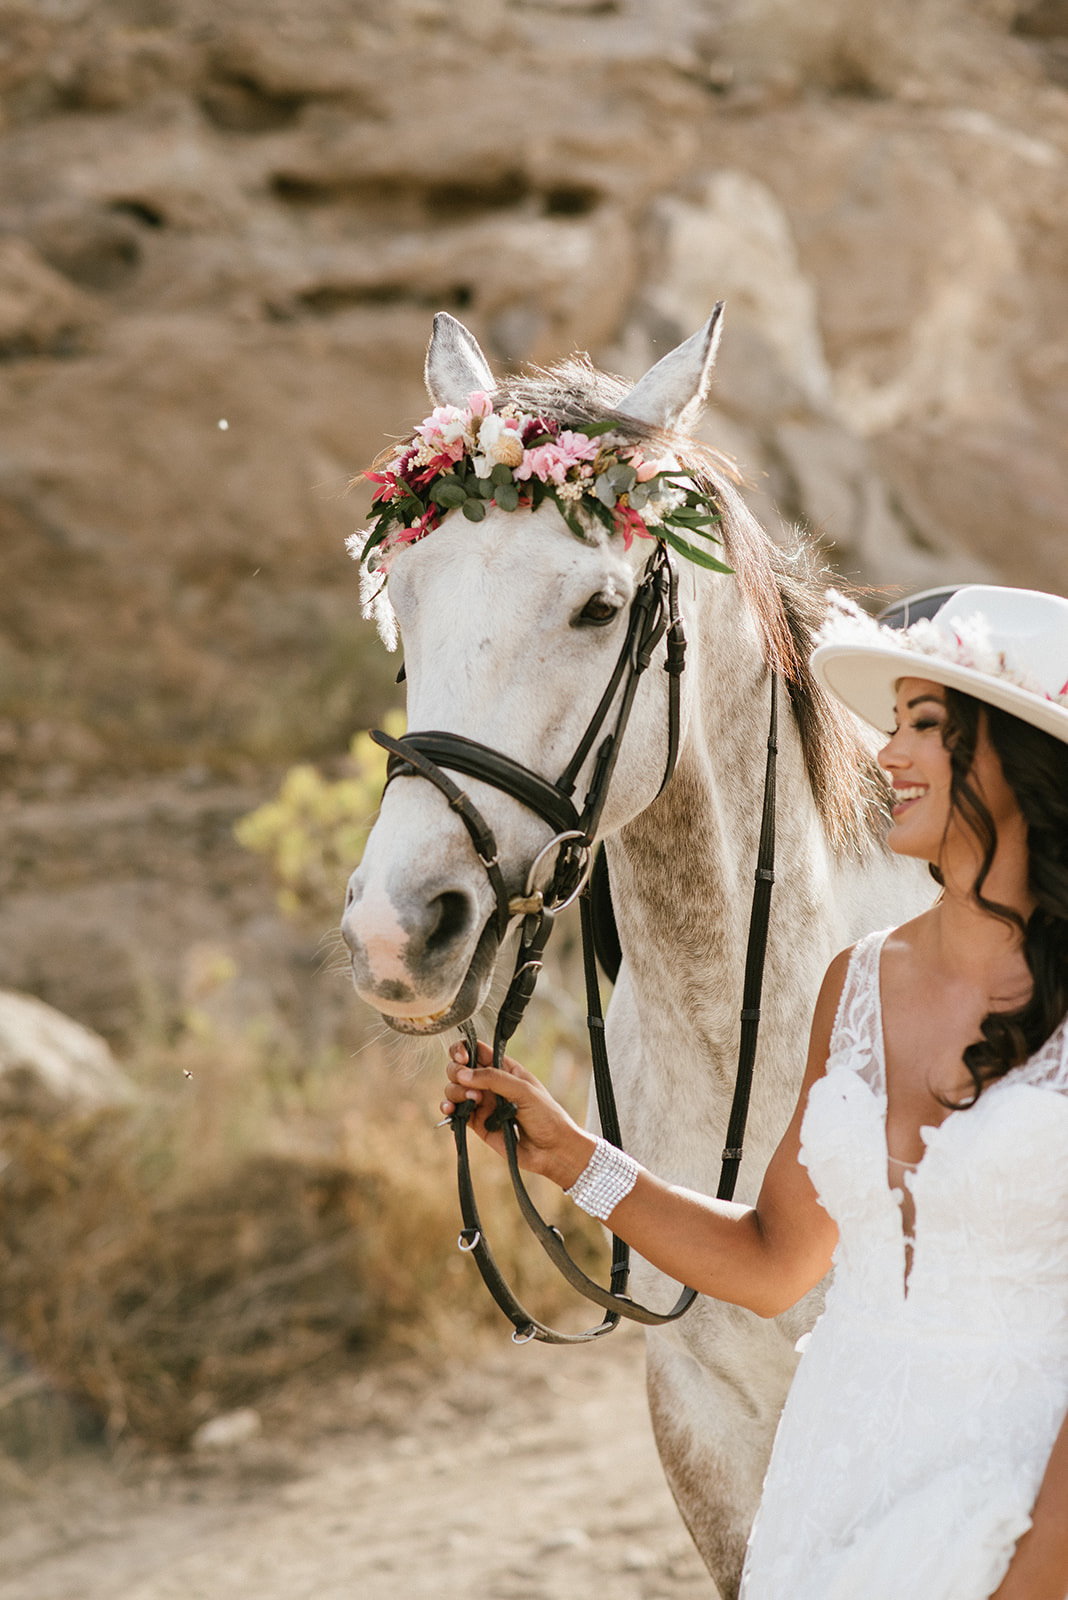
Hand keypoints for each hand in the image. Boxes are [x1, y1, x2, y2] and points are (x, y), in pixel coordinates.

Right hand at [441, 1039, 595, 1190]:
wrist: (551, 1150)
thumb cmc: (546, 1116)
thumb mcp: (523, 1090)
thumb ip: (493, 1079)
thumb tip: (463, 1074)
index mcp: (504, 1069)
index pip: (477, 1050)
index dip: (464, 1049)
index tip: (462, 1057)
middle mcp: (490, 1084)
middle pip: (459, 1068)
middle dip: (456, 1072)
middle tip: (466, 1081)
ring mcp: (483, 1103)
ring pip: (454, 1089)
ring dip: (455, 1092)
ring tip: (472, 1100)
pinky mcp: (477, 1123)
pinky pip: (456, 1112)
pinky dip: (448, 1109)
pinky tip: (450, 1110)